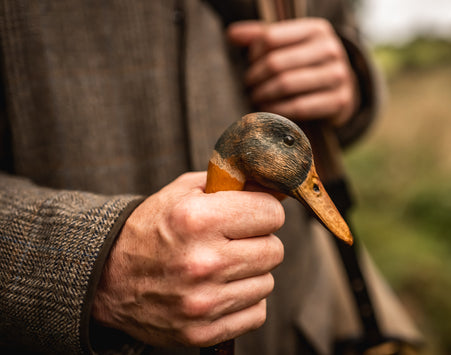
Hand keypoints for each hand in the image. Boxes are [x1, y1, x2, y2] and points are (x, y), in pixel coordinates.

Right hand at [91, 172, 284, 346]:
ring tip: (222, 266)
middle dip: (259, 241)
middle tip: (236, 241)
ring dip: (250, 273)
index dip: (264, 210)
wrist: (107, 279)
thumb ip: (228, 183)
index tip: (252, 213)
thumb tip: (274, 186)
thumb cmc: (150, 229)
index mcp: (198, 220)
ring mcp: (203, 302)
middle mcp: (203, 262)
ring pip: (267, 283)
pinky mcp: (202, 332)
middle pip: (274, 250)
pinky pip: (256, 313)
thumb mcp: (181, 192)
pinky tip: (220, 289)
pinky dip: (243, 301)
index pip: (271, 213)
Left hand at [228, 18, 358, 126]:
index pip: (271, 37)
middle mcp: (331, 49)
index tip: (249, 63)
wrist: (342, 89)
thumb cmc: (306, 64)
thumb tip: (231, 35)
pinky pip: (299, 107)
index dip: (253, 53)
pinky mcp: (339, 101)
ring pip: (286, 84)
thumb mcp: (288, 45)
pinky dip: (277, 110)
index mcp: (316, 29)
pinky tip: (268, 109)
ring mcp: (337, 76)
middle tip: (247, 85)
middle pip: (276, 63)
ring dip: (263, 94)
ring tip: (255, 96)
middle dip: (255, 77)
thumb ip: (260, 36)